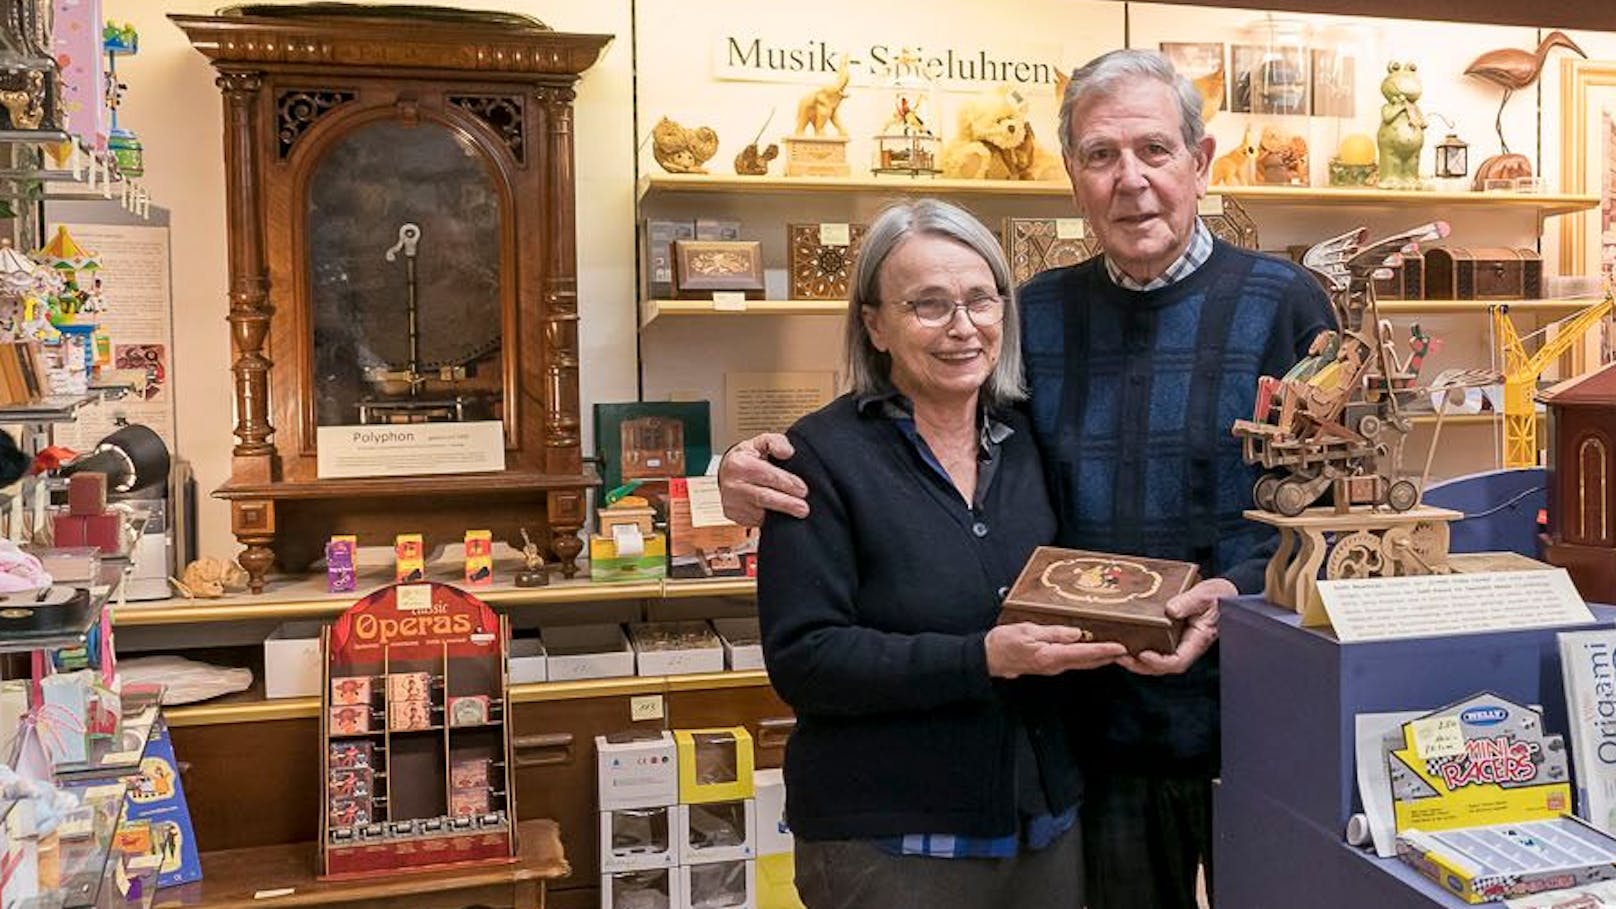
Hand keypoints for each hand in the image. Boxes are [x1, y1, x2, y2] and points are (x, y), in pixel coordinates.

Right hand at [718, 433, 807, 525]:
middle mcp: (732, 484)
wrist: (727, 472)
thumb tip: (787, 452)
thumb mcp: (761, 442)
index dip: (787, 483)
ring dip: (781, 514)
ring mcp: (731, 502)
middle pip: (763, 497)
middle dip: (786, 503)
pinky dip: (770, 520)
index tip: (803, 490)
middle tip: (803, 508)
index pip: (767, 475)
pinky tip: (782, 517)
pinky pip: (754, 521)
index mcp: (739, 464)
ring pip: (760, 512)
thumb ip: (777, 442)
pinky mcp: (733, 515)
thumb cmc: (748, 457)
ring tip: (797, 514)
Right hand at [985, 623, 1127, 678]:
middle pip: (1088, 662)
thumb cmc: (1004, 642)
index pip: (1083, 653)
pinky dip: (1088, 657)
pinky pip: (1074, 661)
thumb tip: (1076, 633)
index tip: (1121, 647)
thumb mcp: (1028, 631)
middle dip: (1109, 656)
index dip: (1104, 650)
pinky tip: (1094, 649)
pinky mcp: (1050, 665)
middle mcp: (1055, 665)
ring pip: (1083, 663)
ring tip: (1117, 649)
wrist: (989, 658)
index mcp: (1050, 656)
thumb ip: (1053, 632)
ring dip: (1100, 658)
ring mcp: (1053, 667)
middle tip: (1129, 649)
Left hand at [1119, 577, 1235, 675]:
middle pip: (1162, 666)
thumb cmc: (1218, 595)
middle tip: (1120, 657)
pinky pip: (1155, 648)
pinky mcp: (1171, 636)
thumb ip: (1190, 601)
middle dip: (1140, 666)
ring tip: (1117, 653)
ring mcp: (1178, 643)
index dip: (1160, 662)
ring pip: (1156, 661)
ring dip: (1136, 661)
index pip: (1178, 661)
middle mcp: (1186, 646)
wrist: (1225, 593)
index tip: (1144, 655)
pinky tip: (1124, 642)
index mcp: (1197, 640)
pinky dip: (1139, 649)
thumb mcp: (1205, 594)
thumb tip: (1170, 610)